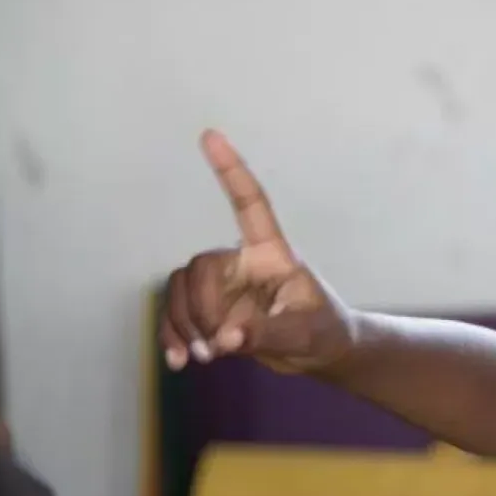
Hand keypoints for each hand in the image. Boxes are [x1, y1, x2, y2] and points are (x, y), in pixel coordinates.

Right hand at [158, 130, 353, 373]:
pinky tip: (178, 361)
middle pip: (200, 266)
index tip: (210, 134)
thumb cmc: (322, 330)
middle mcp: (242, 261)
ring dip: (182, 323)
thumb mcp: (304, 333)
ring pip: (179, 288)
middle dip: (201, 309)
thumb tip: (228, 338)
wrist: (319, 351)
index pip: (250, 204)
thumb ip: (269, 333)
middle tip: (219, 346)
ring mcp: (223, 284)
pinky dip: (172, 335)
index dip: (232, 170)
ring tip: (203, 357)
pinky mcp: (210, 309)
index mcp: (271, 252)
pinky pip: (175, 312)